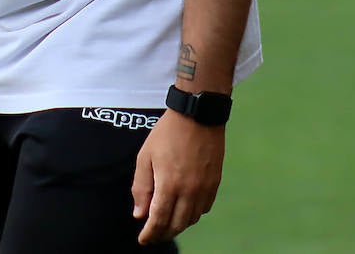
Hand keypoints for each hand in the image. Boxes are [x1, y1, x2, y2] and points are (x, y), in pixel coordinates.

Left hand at [131, 110, 225, 244]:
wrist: (197, 115)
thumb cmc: (167, 133)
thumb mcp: (145, 156)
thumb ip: (141, 187)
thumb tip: (139, 214)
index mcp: (169, 184)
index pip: (159, 220)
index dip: (150, 234)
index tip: (143, 239)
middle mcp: (189, 190)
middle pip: (177, 225)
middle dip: (163, 233)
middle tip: (153, 235)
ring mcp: (204, 188)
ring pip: (192, 219)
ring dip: (178, 225)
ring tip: (167, 224)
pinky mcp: (215, 183)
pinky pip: (204, 208)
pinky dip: (192, 214)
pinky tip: (184, 210)